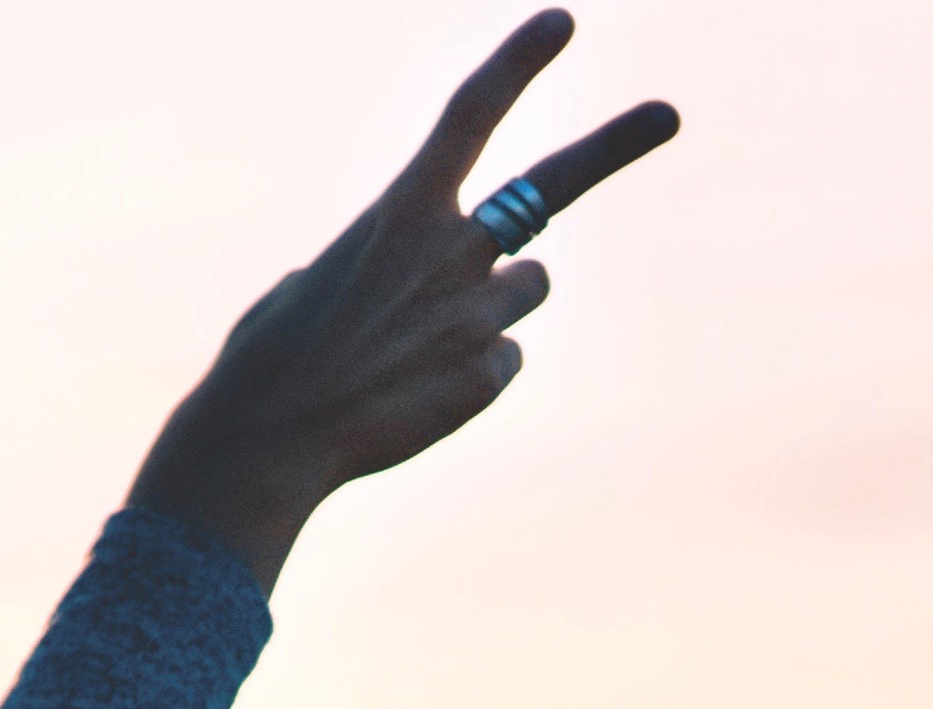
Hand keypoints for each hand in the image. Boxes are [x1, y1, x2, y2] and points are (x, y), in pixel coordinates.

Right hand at [129, 12, 674, 588]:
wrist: (266, 443)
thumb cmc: (267, 362)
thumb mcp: (310, 286)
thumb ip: (375, 267)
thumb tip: (415, 291)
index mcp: (397, 213)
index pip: (469, 117)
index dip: (517, 64)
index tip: (562, 22)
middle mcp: (453, 250)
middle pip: (549, 185)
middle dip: (615, 145)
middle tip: (667, 114)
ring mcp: (480, 312)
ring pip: (526, 287)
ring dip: (489, 306)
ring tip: (414, 349)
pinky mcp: (492, 372)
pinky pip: (503, 359)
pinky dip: (467, 373)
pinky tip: (411, 395)